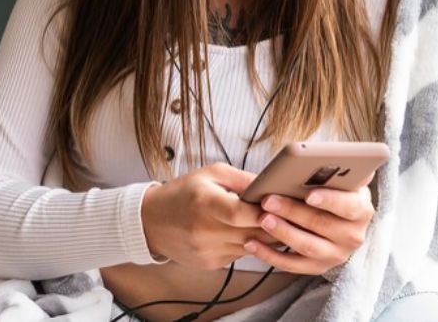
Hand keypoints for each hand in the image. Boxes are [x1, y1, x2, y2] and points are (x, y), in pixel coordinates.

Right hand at [142, 163, 281, 269]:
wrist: (151, 221)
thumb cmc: (183, 193)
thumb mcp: (210, 174)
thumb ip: (242, 179)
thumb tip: (273, 185)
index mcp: (204, 202)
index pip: (242, 213)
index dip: (265, 211)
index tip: (279, 206)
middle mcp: (205, 231)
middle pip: (253, 233)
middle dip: (273, 225)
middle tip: (285, 215)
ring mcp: (208, 250)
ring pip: (251, 247)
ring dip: (263, 236)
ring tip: (266, 222)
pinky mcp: (211, 263)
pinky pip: (240, 255)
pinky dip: (247, 244)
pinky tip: (241, 232)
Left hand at [243, 173, 375, 274]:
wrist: (333, 218)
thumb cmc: (330, 190)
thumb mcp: (339, 178)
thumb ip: (340, 168)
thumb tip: (342, 157)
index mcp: (361, 210)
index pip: (350, 206)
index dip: (330, 200)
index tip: (310, 194)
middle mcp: (353, 236)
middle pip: (322, 225)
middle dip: (294, 212)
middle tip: (269, 200)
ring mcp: (336, 254)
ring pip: (307, 246)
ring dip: (282, 232)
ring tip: (261, 218)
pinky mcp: (317, 267)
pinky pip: (292, 265)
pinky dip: (270, 255)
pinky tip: (251, 243)